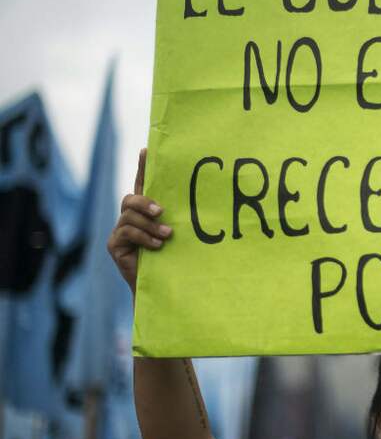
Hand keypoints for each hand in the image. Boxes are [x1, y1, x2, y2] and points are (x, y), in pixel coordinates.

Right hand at [107, 148, 171, 294]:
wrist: (164, 288)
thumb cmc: (176, 260)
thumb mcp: (181, 236)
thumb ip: (182, 219)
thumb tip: (207, 203)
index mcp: (147, 212)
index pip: (144, 185)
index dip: (143, 168)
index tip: (147, 150)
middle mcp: (131, 218)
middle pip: (131, 198)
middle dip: (145, 201)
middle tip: (161, 210)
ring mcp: (121, 231)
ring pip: (128, 215)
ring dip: (149, 224)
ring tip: (166, 235)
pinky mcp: (114, 245)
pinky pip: (126, 232)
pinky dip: (143, 237)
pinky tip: (157, 246)